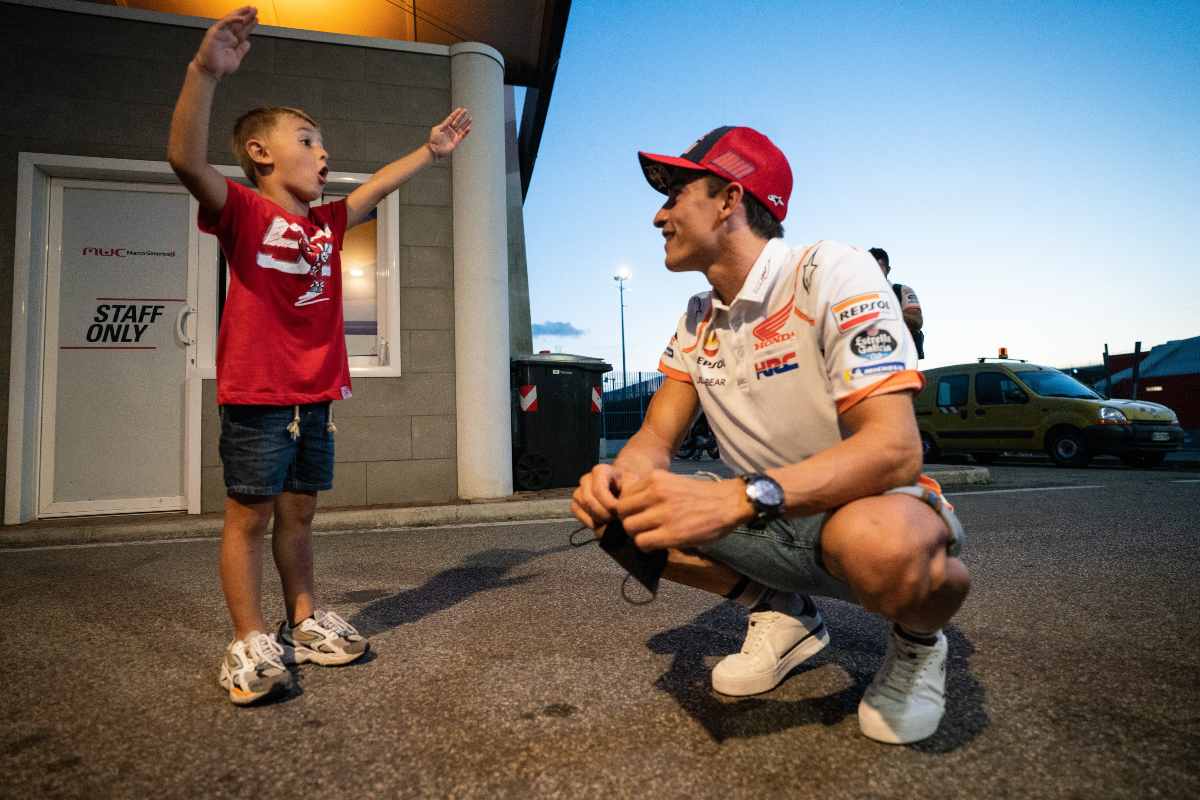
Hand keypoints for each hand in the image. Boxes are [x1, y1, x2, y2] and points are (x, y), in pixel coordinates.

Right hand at [193, 6, 256, 79]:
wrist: (210, 71)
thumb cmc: (220, 66)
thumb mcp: (236, 58)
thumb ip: (242, 50)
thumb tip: (247, 43)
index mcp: (232, 41)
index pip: (243, 30)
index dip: (250, 25)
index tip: (257, 19)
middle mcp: (226, 35)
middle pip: (238, 23)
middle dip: (247, 16)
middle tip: (255, 9)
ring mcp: (221, 33)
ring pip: (232, 20)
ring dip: (242, 14)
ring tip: (251, 10)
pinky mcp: (215, 32)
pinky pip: (224, 23)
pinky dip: (233, 20)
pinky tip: (241, 18)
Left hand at [428, 108, 472, 158]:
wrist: (435, 150)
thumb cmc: (434, 141)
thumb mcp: (436, 129)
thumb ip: (444, 124)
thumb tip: (449, 119)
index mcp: (445, 126)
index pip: (452, 118)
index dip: (456, 113)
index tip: (460, 109)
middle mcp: (450, 130)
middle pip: (457, 121)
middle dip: (461, 116)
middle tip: (466, 111)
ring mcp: (453, 135)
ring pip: (461, 127)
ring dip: (465, 123)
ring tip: (469, 118)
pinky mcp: (456, 141)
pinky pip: (462, 135)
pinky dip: (466, 132)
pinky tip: (469, 128)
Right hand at [571, 463, 624, 532]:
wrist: (623, 488)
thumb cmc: (628, 487)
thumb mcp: (632, 487)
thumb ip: (626, 497)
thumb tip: (620, 512)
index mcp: (601, 470)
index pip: (598, 489)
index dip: (608, 504)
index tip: (619, 511)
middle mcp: (587, 479)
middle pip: (588, 500)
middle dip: (603, 513)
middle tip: (616, 519)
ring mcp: (579, 491)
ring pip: (582, 507)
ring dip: (597, 518)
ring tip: (612, 520)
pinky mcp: (576, 503)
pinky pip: (578, 514)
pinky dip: (590, 522)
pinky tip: (603, 523)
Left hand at [617, 471, 752, 550]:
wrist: (730, 502)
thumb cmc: (702, 495)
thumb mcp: (672, 483)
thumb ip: (651, 492)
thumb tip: (630, 511)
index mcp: (655, 478)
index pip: (623, 495)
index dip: (628, 508)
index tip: (637, 515)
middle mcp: (655, 493)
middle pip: (622, 512)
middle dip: (629, 521)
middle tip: (641, 528)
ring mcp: (663, 513)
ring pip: (629, 528)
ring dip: (637, 535)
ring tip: (650, 536)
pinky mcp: (671, 533)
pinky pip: (643, 542)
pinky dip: (646, 547)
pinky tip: (656, 545)